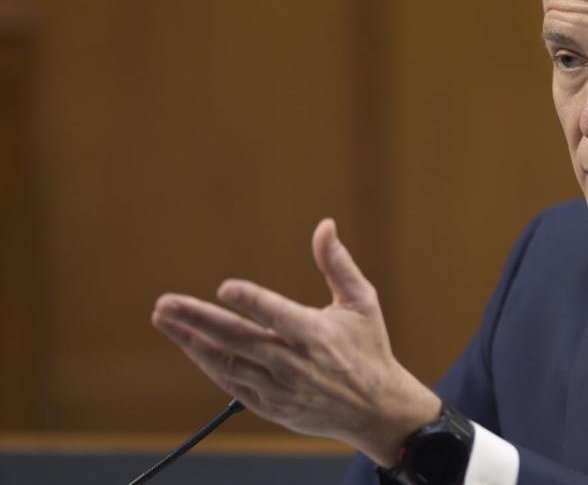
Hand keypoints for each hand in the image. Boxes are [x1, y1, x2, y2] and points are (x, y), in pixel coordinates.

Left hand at [151, 218, 440, 466]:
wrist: (375, 409)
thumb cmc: (369, 347)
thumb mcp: (362, 302)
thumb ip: (338, 264)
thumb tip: (324, 225)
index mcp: (317, 335)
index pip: (278, 315)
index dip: (252, 300)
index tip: (225, 287)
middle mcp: (294, 363)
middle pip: (239, 339)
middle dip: (198, 319)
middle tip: (166, 302)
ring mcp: (279, 388)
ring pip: (227, 363)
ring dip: (192, 341)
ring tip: (164, 318)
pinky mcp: (270, 406)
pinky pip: (231, 384)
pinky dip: (208, 363)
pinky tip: (189, 344)